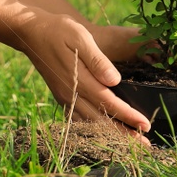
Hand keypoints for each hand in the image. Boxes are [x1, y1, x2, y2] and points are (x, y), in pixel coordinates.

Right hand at [16, 11, 151, 142]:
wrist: (31, 33)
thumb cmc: (59, 31)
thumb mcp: (80, 37)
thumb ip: (98, 60)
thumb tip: (115, 80)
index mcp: (80, 80)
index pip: (109, 103)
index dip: (128, 116)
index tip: (145, 125)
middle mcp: (72, 94)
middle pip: (101, 120)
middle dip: (124, 134)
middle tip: (144, 145)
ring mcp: (65, 97)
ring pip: (90, 123)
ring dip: (110, 135)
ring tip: (129, 143)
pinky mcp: (62, 96)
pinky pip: (78, 120)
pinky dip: (93, 130)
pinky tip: (103, 134)